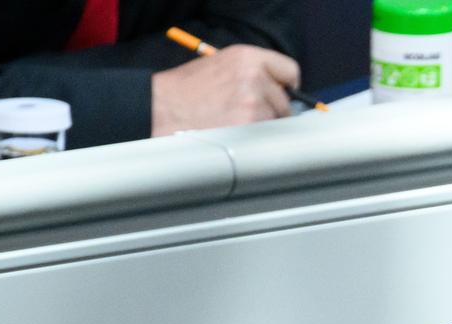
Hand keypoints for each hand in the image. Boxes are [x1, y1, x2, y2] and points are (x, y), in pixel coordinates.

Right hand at [151, 45, 300, 134]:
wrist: (161, 108)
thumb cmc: (185, 90)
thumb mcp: (220, 65)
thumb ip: (251, 72)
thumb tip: (274, 88)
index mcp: (248, 57)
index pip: (290, 70)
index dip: (286, 85)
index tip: (283, 94)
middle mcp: (255, 76)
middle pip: (285, 100)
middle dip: (272, 110)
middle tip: (248, 115)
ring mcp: (254, 102)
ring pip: (274, 121)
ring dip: (261, 126)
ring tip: (233, 123)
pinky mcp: (249, 125)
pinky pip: (263, 136)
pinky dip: (252, 139)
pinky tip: (232, 134)